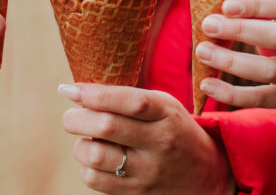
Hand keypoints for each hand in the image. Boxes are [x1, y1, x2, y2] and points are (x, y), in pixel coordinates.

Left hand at [59, 84, 234, 194]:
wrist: (206, 175)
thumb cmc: (174, 130)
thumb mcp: (163, 106)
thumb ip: (127, 97)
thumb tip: (78, 91)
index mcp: (166, 114)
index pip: (130, 101)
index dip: (95, 94)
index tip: (69, 90)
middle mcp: (158, 143)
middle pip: (106, 127)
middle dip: (76, 118)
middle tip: (70, 117)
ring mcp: (147, 171)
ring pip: (95, 156)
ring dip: (80, 145)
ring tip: (88, 140)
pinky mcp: (135, 193)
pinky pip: (94, 180)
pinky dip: (87, 167)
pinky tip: (97, 159)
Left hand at [195, 0, 275, 112]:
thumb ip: (258, 13)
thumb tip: (214, 13)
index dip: (258, 5)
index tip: (226, 6)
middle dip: (240, 30)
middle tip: (208, 25)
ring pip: (270, 70)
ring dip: (232, 61)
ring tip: (203, 52)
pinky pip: (260, 98)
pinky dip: (231, 93)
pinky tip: (207, 85)